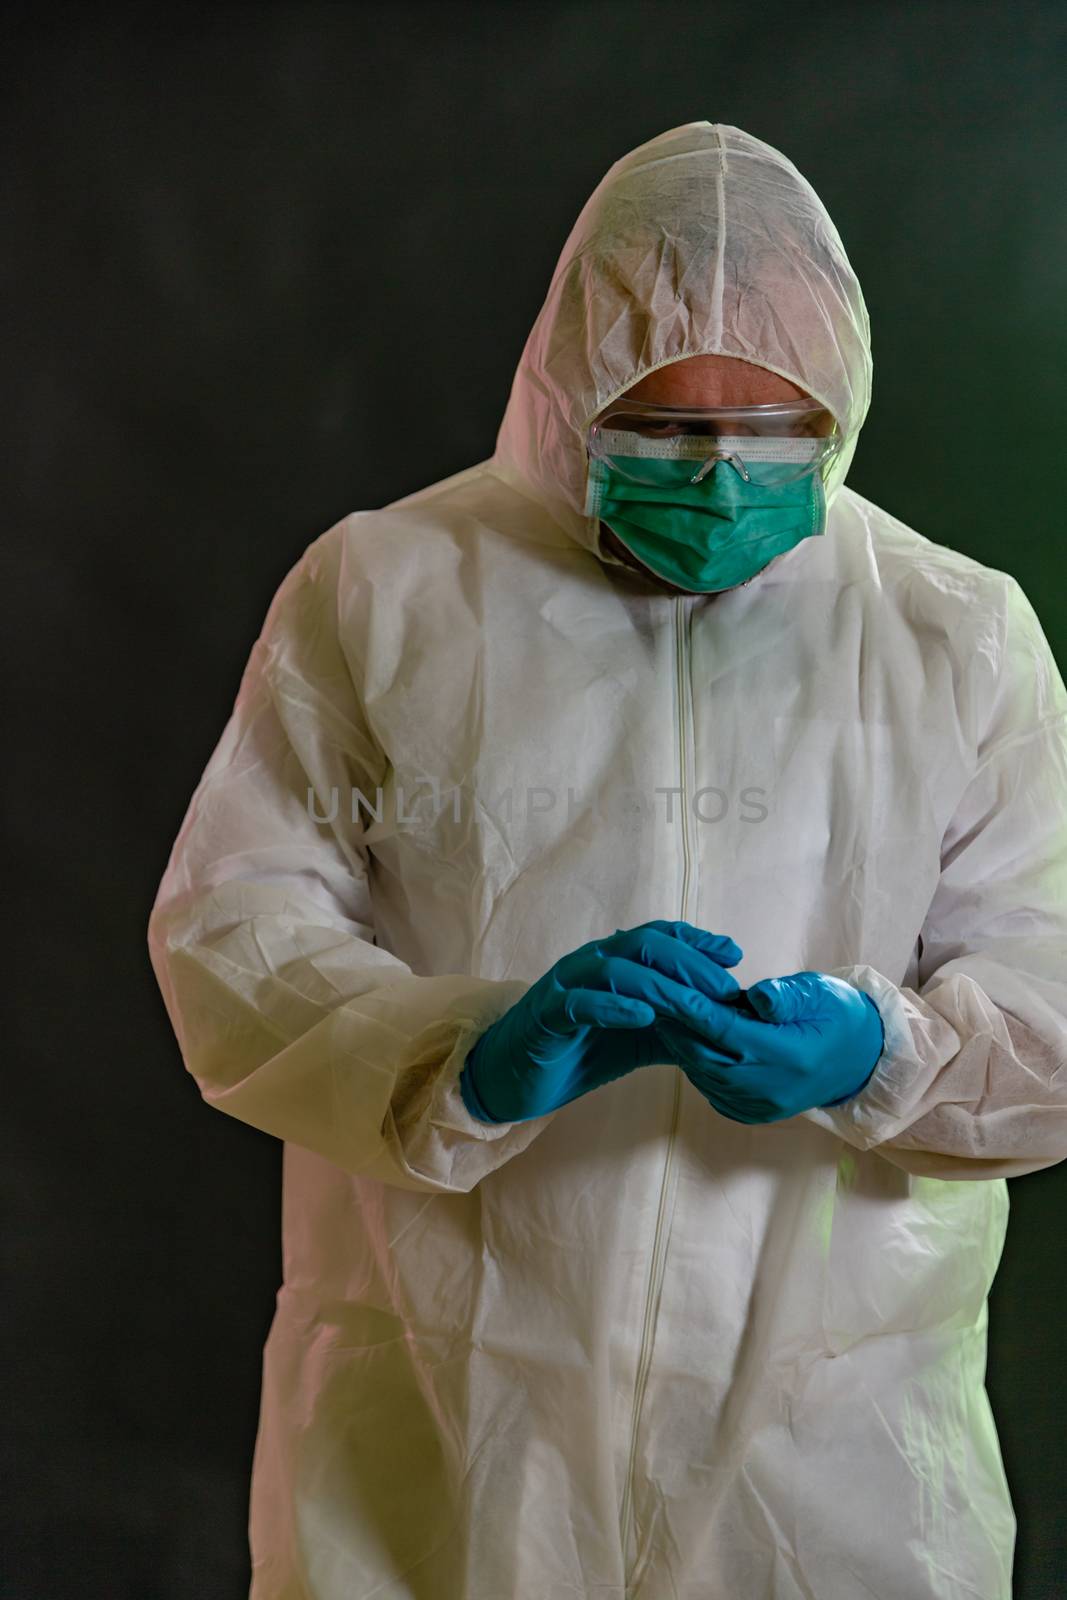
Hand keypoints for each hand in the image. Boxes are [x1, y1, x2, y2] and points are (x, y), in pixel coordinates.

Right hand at [460, 920, 743, 1122]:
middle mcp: (589, 964)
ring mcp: (565, 987)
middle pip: (644, 945)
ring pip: (615, 969)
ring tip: (693, 1005)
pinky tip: (642, 1016)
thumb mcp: (638, 1039)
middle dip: (689, 962)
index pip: (659, 937)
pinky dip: (613, 1006)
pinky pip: (578, 1003)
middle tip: (724, 987)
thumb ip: (675, 1026)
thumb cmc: (578, 1052)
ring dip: (659, 985)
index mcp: (612, 963)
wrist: (514, 1078)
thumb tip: (726, 1025)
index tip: (734, 955)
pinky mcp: (545, 1016)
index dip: (697, 941)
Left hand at [657, 970, 884, 1123]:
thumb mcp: (818, 993)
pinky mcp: (757, 1114)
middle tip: (654, 1002)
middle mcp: (772, 1087)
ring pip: (706, 1077)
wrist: (861, 1057)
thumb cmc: (835, 1014)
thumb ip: (785, 995)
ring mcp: (764, 1106)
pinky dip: (696, 1068)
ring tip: (664, 1021)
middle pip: (707, 1057)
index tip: (665, 987)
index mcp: (788, 1054)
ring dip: (682, 1049)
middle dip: (677, 1030)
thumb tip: (756, 997)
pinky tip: (687, 1047)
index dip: (691, 1008)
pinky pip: (714, 1093)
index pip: (725, 1029)